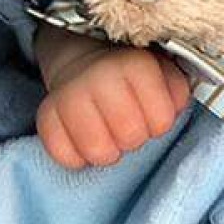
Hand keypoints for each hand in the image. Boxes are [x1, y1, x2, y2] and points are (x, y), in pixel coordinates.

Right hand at [36, 45, 190, 168]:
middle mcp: (101, 76)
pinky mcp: (46, 115)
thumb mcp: (166, 74)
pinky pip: (65, 156)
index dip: (160, 125)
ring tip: (111, 136)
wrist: (87, 65)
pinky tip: (87, 141)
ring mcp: (70, 96)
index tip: (154, 115)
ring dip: (109, 152)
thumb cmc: (134, 78)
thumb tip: (173, 110)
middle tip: (132, 126)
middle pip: (131, 137)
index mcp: (136, 65)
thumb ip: (178, 93)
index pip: (161, 121)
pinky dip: (79, 158)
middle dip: (136, 138)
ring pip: (98, 152)